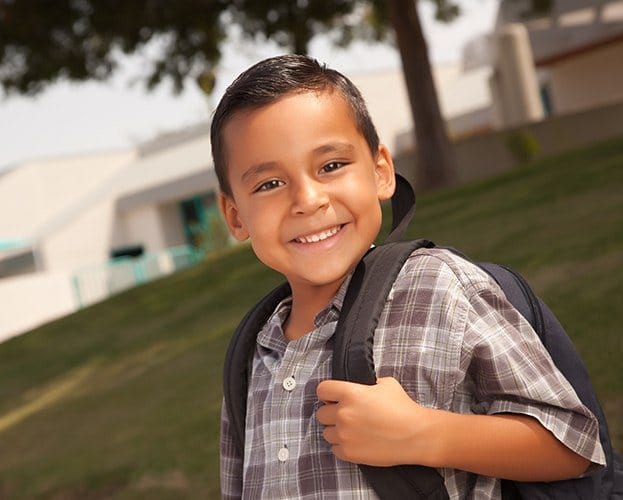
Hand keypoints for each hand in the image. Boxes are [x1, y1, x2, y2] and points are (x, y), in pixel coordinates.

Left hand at [316, 377, 432, 465]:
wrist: (416, 435)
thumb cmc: (403, 408)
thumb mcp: (386, 384)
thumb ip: (367, 383)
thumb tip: (360, 386)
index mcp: (350, 393)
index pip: (322, 390)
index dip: (327, 393)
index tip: (333, 398)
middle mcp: (343, 413)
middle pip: (321, 413)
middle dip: (332, 413)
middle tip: (347, 415)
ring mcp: (344, 434)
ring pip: (326, 433)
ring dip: (336, 431)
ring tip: (353, 430)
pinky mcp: (349, 453)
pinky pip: (334, 449)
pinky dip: (343, 446)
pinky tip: (357, 442)